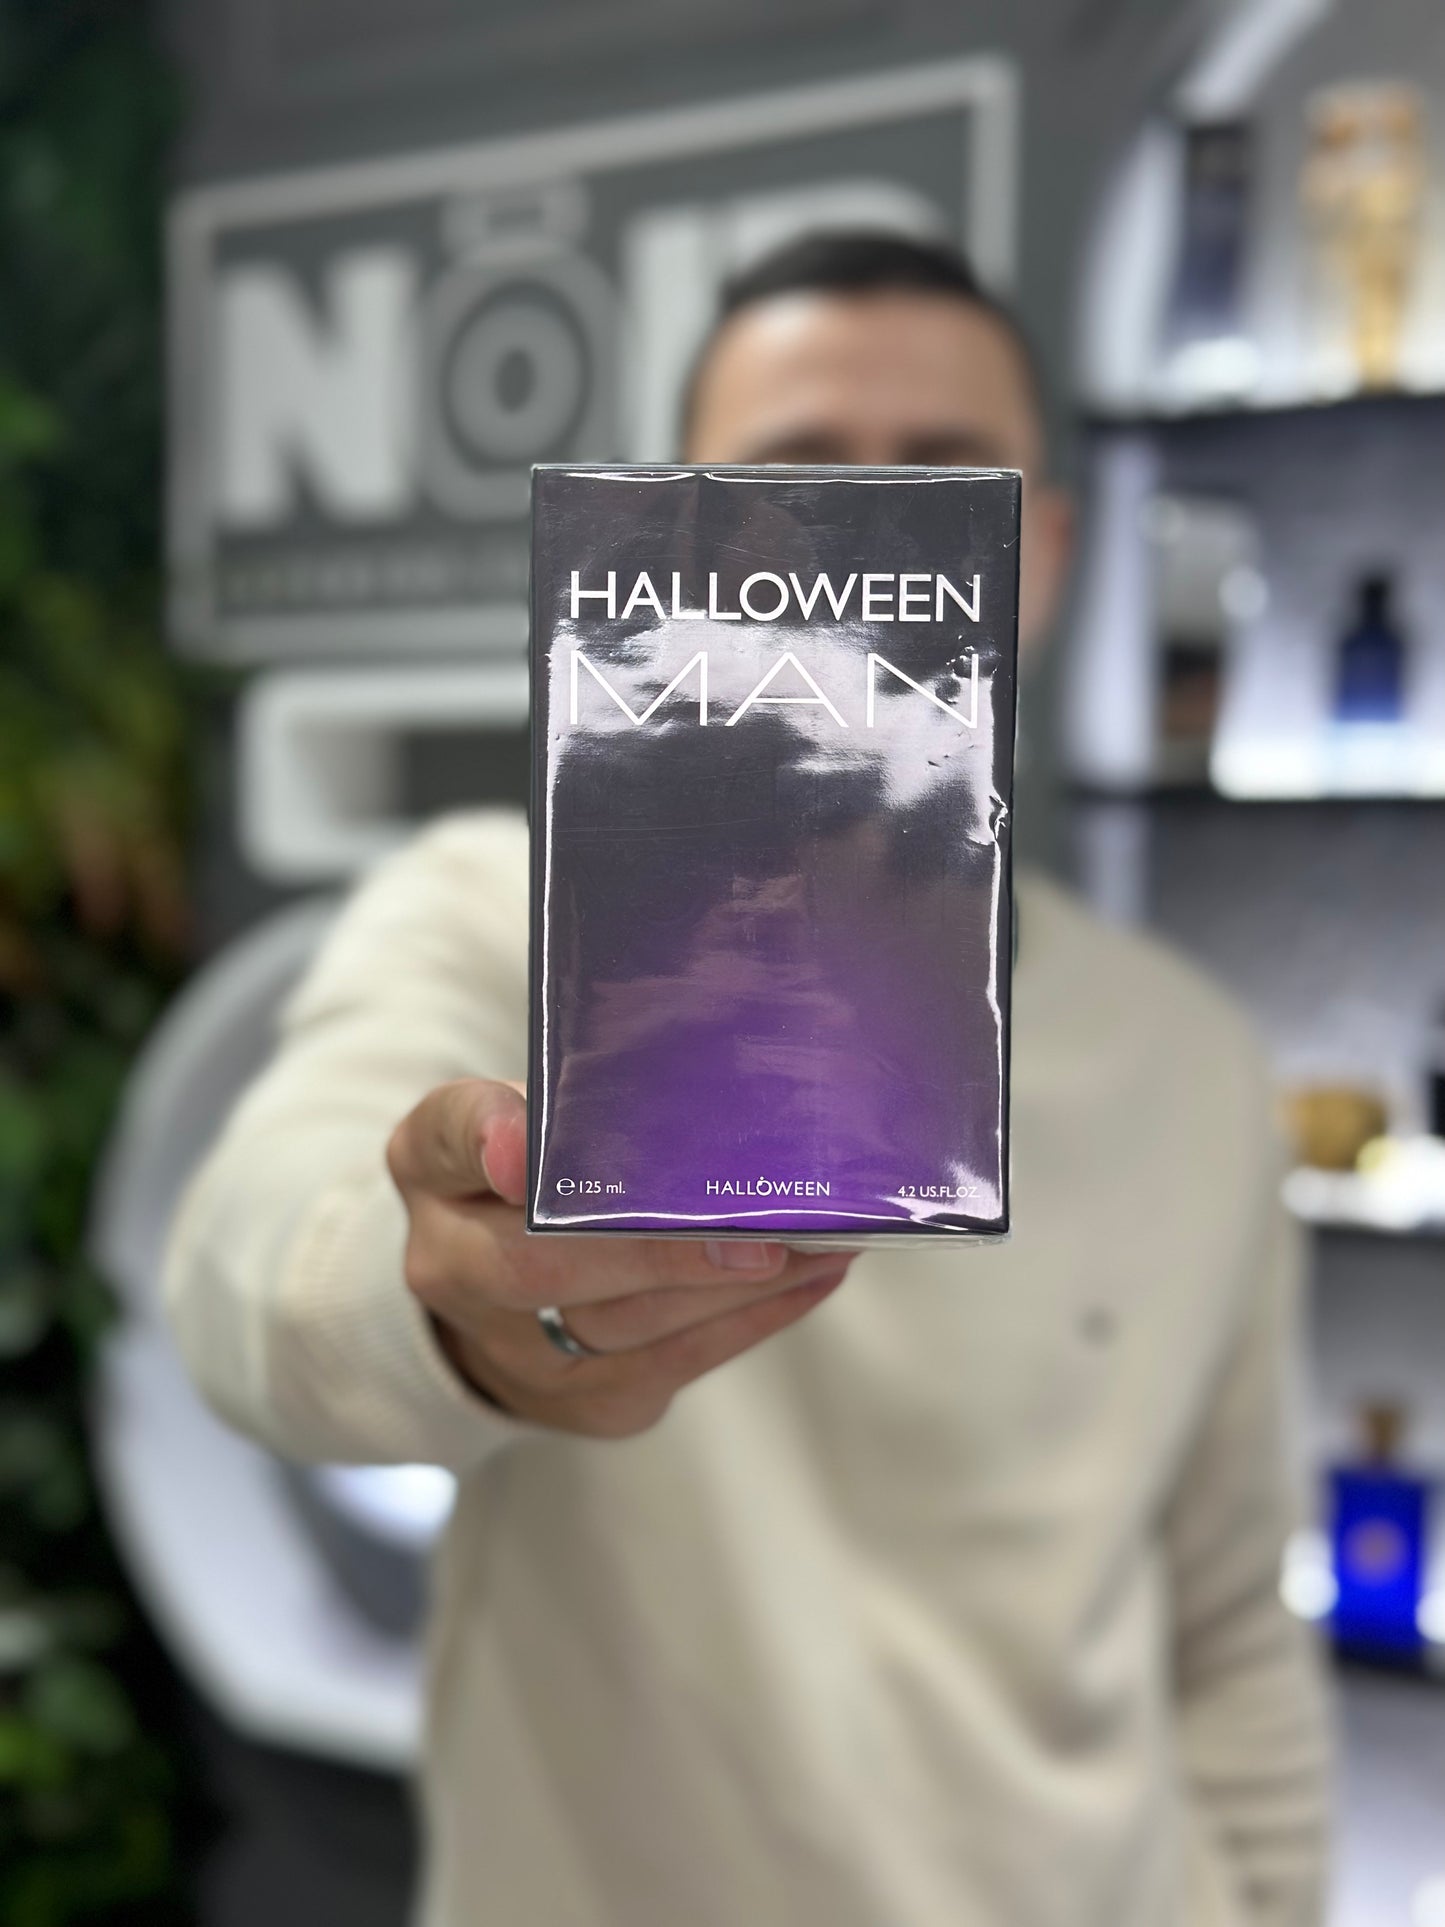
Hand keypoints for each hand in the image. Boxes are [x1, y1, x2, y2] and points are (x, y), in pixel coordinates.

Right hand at [386, 1080, 854, 1437]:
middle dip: (661, 1252)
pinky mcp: (591, 1403)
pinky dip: (752, 1319)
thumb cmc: (514, 1180)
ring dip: (737, 1287)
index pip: (450, 1145)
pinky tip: (809, 1280)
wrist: (492, 1298)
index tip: (521, 1151)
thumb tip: (523, 1141)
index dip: (488, 1144)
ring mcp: (522, 1357)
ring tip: (822, 1240)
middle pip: (551, 1271)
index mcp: (431, 1178)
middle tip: (762, 1230)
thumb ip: (501, 1108)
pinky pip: (678, 1362)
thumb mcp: (483, 1118)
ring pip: (633, 1328)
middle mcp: (456, 1279)